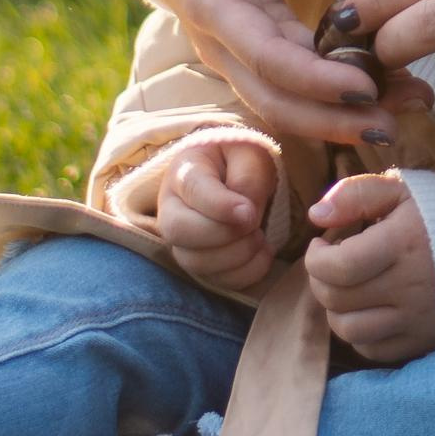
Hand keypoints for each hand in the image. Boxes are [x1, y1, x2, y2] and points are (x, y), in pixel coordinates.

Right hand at [123, 0, 431, 147]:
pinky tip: (385, 89)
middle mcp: (222, 41)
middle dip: (331, 120)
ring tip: (403, 113)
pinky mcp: (259, 47)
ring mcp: (239, 50)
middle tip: (392, 128)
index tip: (364, 87)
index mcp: (210, 4)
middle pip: (275, 99)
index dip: (313, 80)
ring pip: (286, 100)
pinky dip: (336, 92)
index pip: (264, 57)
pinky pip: (297, 80)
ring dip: (340, 116)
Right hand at [156, 138, 280, 294]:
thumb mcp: (251, 154)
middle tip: (254, 223)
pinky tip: (263, 253)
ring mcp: (182, 241)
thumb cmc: (242, 159)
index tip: (249, 212)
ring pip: (195, 263)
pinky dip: (245, 274)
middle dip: (224, 234)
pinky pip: (215, 281)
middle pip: (178, 232)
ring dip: (237, 256)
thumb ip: (247, 180)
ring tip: (260, 236)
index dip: (220, 206)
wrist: (241, 174)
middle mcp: (171, 208)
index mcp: (184, 171)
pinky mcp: (200, 263)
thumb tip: (245, 216)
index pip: (192, 191)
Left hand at [304, 173, 434, 364]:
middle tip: (332, 263)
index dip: (316, 258)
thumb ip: (357, 194)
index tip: (323, 244)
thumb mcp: (405, 188)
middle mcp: (410, 287)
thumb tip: (315, 216)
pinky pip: (374, 350)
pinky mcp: (426, 340)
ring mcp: (418, 319)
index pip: (339, 267)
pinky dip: (361, 333)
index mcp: (404, 243)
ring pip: (350, 331)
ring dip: (337, 310)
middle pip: (338, 299)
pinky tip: (369, 309)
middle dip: (321, 280)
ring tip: (347, 288)